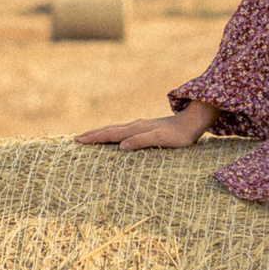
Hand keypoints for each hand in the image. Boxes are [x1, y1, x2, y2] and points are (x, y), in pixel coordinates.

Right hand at [76, 100, 218, 150]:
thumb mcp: (161, 140)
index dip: (94, 137)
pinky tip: (114, 137)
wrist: (192, 123)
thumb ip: (141, 141)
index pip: (110, 133)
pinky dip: (112, 133)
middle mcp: (135, 125)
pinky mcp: (145, 128)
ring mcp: (140, 126)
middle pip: (109, 129)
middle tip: (76, 139)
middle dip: (92, 134)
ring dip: (101, 133)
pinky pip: (123, 131)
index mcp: (136, 129)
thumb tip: (121, 146)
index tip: (78, 140)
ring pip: (115, 129)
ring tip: (89, 136)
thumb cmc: (178, 135)